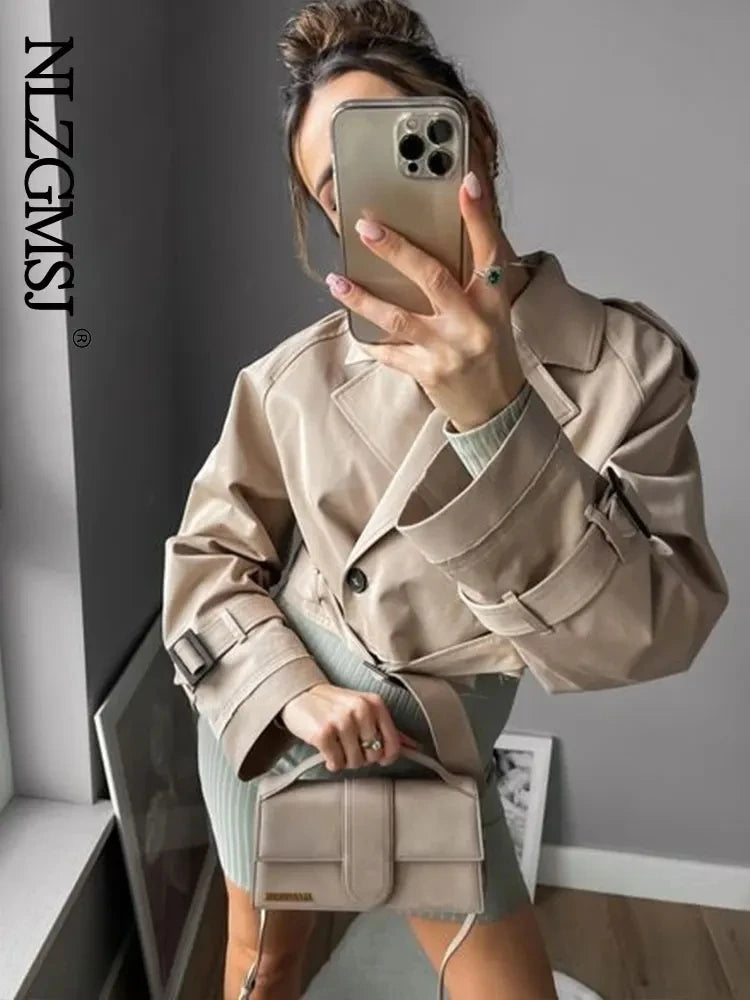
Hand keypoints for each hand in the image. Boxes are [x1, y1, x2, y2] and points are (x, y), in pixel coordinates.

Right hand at [280, 683, 422, 771]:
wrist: (299, 695)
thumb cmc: (332, 704)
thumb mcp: (362, 708)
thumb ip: (385, 727)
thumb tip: (412, 745)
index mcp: (374, 703)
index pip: (393, 743)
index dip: (385, 756)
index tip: (378, 756)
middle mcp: (360, 710)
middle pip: (373, 756)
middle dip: (360, 757)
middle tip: (349, 745)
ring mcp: (341, 721)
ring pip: (354, 762)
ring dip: (344, 760)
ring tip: (337, 746)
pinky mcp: (323, 733)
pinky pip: (336, 763)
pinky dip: (331, 762)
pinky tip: (327, 750)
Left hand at [325, 170, 526, 431]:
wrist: (496, 409)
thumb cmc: (491, 353)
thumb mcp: (494, 312)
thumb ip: (473, 279)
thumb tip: (450, 233)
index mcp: (493, 302)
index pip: (489, 250)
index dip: (479, 216)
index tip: (466, 183)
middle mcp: (472, 324)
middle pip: (432, 278)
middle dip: (396, 250)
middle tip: (366, 229)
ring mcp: (449, 350)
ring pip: (398, 318)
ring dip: (363, 298)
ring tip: (337, 280)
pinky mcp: (428, 373)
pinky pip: (390, 352)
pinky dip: (370, 338)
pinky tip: (352, 325)